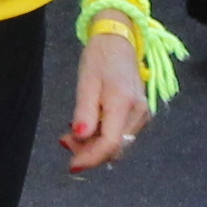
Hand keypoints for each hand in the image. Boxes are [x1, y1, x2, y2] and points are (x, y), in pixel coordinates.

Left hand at [61, 20, 150, 171]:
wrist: (119, 41)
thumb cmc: (100, 58)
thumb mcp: (86, 82)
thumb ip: (84, 112)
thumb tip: (80, 138)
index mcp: (124, 103)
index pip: (110, 144)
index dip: (90, 158)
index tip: (72, 166)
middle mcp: (138, 113)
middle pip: (114, 148)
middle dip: (89, 151)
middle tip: (64, 139)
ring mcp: (142, 115)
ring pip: (117, 144)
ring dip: (94, 145)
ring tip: (72, 132)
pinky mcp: (140, 114)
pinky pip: (120, 134)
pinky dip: (102, 136)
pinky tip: (88, 126)